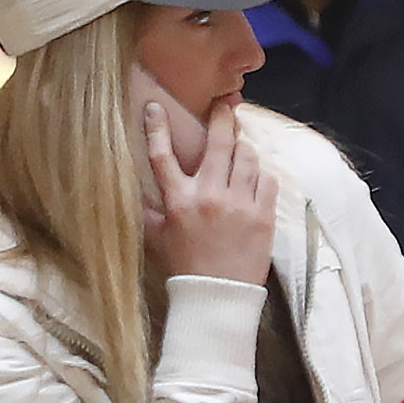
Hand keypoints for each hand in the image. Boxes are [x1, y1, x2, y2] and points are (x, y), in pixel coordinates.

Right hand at [138, 95, 273, 286]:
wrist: (217, 297)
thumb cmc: (185, 267)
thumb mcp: (158, 239)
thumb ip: (149, 211)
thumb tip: (136, 190)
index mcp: (178, 202)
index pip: (162, 156)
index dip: (157, 128)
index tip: (155, 106)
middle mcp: (209, 196)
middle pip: (218, 142)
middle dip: (222, 117)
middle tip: (225, 105)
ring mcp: (239, 204)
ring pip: (247, 156)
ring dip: (243, 148)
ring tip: (240, 149)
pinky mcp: (263, 214)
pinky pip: (267, 178)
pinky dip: (261, 174)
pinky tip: (254, 179)